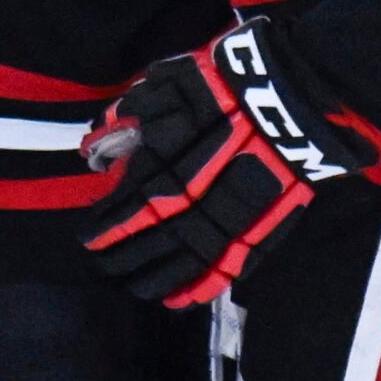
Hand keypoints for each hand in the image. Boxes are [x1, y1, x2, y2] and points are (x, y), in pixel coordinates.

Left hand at [80, 20, 369, 306]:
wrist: (292, 88)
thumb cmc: (226, 80)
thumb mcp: (170, 81)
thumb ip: (131, 114)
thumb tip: (96, 146)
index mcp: (168, 158)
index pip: (128, 206)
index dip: (105, 226)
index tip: (87, 236)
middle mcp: (195, 194)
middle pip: (151, 236)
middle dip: (123, 255)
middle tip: (103, 265)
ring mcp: (231, 215)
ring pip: (184, 258)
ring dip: (155, 277)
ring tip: (134, 287)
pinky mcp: (263, 226)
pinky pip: (228, 267)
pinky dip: (201, 286)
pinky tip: (178, 301)